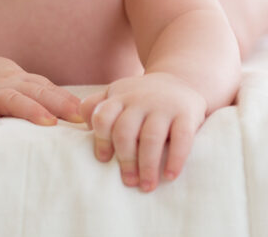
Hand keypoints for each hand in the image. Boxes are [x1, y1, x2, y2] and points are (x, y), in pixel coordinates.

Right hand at [0, 55, 82, 126]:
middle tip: (78, 117)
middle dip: (59, 104)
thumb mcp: (16, 83)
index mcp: (21, 81)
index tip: (90, 113)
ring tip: (47, 121)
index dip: (69, 100)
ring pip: (10, 99)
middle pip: (37, 92)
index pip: (49, 89)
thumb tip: (78, 112)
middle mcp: (7, 84)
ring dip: (30, 109)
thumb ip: (41, 94)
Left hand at [80, 73, 206, 191]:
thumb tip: (81, 129)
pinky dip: (175, 159)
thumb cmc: (141, 98)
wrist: (181, 79)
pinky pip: (181, 138)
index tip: (104, 160)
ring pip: (151, 136)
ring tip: (146, 186)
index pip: (102, 116)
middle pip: (125, 130)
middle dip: (125, 159)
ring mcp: (164, 105)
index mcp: (119, 96)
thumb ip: (96, 106)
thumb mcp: (117, 95)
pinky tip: (170, 176)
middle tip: (128, 181)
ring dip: (147, 165)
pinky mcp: (186, 114)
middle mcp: (140, 99)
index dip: (101, 140)